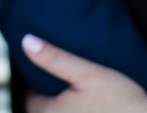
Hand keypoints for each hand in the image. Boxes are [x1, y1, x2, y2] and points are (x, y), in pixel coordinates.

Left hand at [22, 34, 146, 112]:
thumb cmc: (121, 101)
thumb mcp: (88, 72)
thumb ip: (55, 58)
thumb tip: (26, 41)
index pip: (31, 99)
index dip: (43, 86)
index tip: (61, 78)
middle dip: (55, 101)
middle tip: (74, 88)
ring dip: (68, 109)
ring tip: (84, 101)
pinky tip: (94, 111)